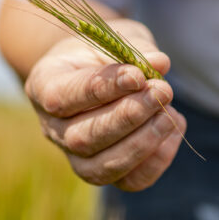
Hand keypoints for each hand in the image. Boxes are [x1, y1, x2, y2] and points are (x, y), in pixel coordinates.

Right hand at [25, 19, 186, 191]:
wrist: (96, 71)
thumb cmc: (104, 51)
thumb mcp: (115, 37)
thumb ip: (135, 49)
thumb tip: (160, 64)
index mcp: (44, 86)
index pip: (65, 97)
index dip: (103, 89)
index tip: (138, 75)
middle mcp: (53, 128)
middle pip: (82, 138)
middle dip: (128, 117)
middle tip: (162, 91)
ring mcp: (75, 156)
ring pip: (101, 168)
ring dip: (142, 143)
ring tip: (170, 114)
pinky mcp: (105, 171)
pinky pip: (128, 182)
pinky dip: (156, 161)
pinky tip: (175, 129)